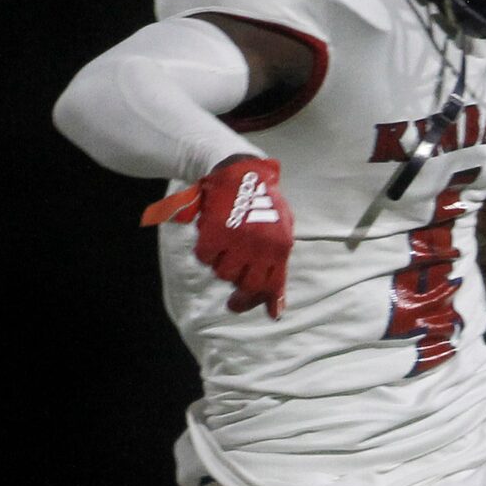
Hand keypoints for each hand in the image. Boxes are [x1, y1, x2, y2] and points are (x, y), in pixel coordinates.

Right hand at [142, 155, 293, 318]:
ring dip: (220, 261)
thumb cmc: (262, 204)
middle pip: (245, 285)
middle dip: (235, 285)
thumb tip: (275, 314)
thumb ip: (277, 272)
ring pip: (222, 273)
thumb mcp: (280, 234)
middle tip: (229, 273)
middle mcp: (261, 246)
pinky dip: (205, 249)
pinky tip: (212, 233)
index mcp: (281, 247)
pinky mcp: (216, 232)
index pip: (269, 287)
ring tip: (226, 240)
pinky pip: (204, 257)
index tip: (237, 304)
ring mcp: (238, 240)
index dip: (254, 301)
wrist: (239, 171)